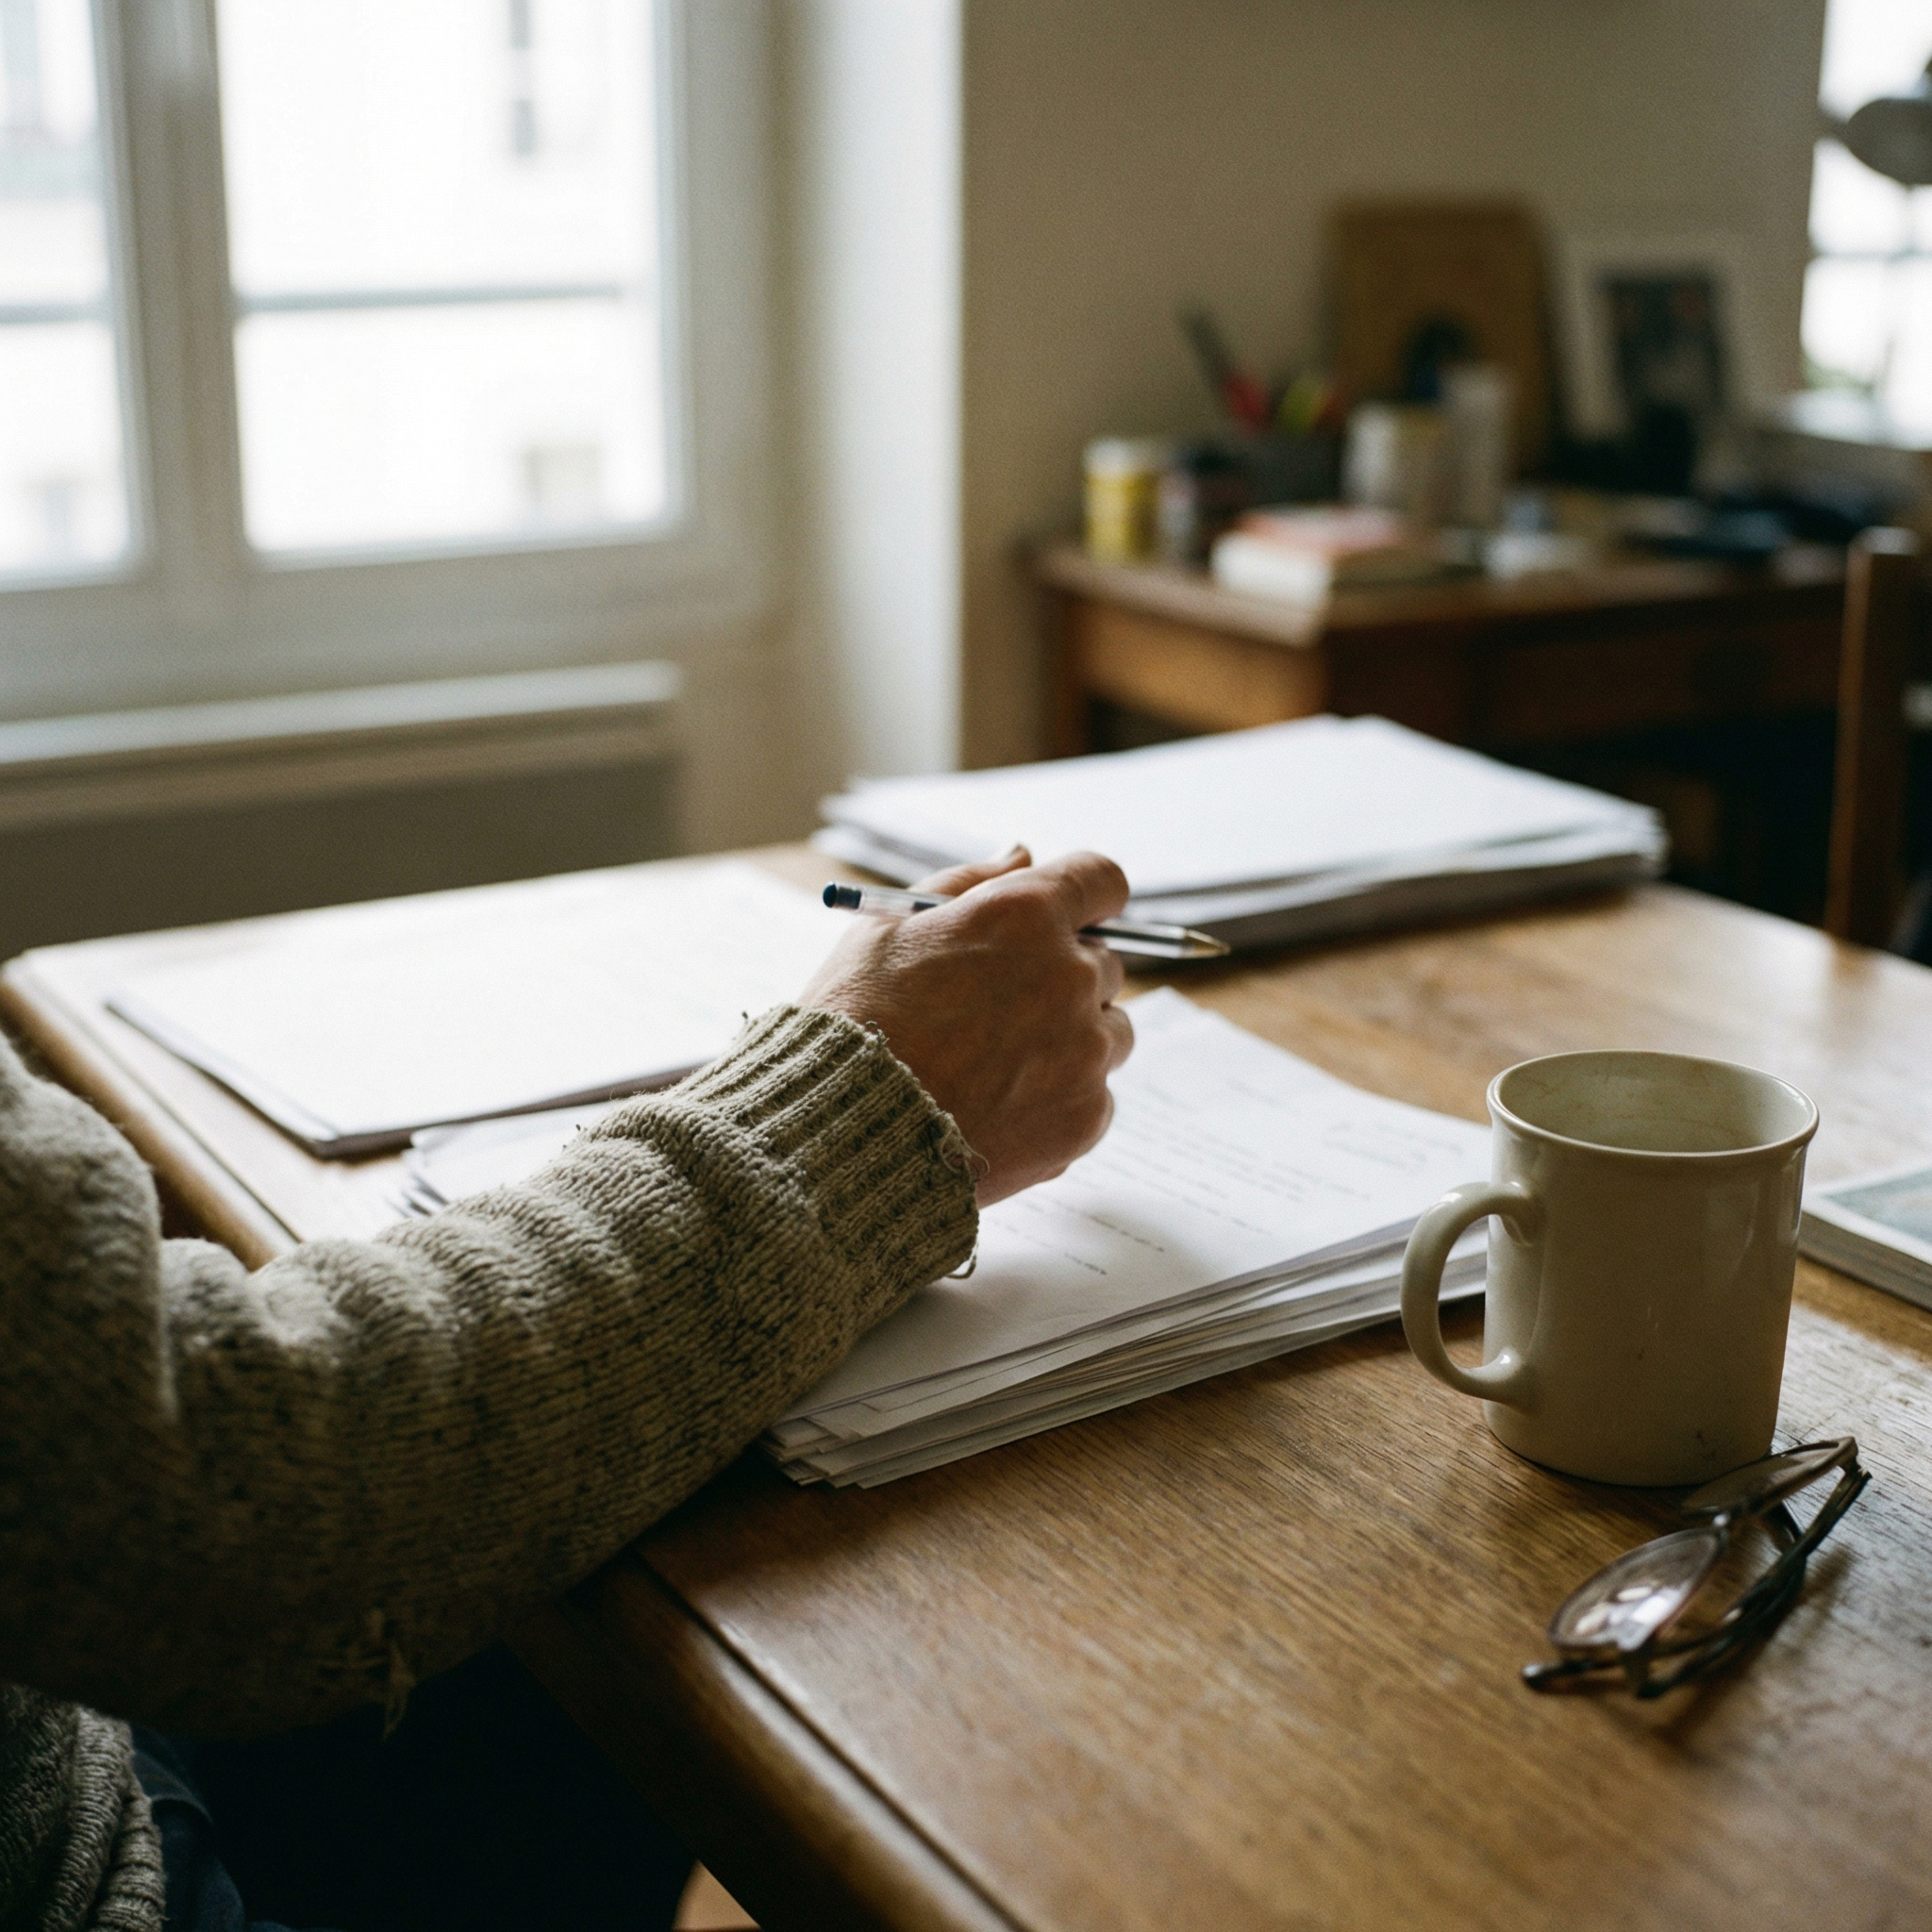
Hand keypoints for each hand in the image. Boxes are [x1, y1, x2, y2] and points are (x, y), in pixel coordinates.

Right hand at [800, 848, 1135, 1204]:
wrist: (839, 1135)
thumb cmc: (854, 1020)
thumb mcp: (890, 927)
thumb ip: (969, 883)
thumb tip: (1023, 855)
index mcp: (1025, 915)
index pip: (1101, 881)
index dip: (1087, 896)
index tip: (1071, 917)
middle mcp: (1069, 975)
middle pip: (1105, 962)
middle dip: (1063, 977)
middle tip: (1000, 1010)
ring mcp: (1085, 1051)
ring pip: (1108, 1032)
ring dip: (1072, 1039)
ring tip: (997, 1066)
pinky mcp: (1086, 1117)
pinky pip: (1096, 1095)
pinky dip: (1060, 1100)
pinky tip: (1000, 1107)